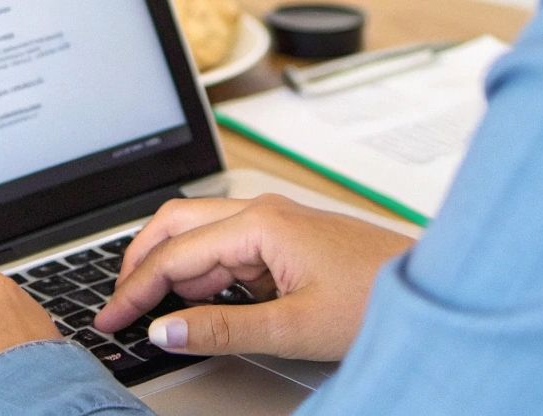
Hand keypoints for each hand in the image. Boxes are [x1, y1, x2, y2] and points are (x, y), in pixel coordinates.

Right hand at [94, 194, 411, 360]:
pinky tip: (198, 302)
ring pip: (200, 235)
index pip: (175, 254)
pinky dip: (201, 274)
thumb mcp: (293, 327)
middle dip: (140, 263)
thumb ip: (222, 329)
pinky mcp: (285, 240)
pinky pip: (227, 249)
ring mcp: (274, 223)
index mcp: (259, 223)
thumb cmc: (377, 299)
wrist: (432, 292)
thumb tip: (165, 330)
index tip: (110, 319)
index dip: (135, 289)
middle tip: (117, 304)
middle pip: (176, 225)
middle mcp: (262, 212)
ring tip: (149, 308)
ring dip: (170, 268)